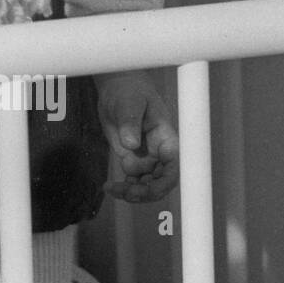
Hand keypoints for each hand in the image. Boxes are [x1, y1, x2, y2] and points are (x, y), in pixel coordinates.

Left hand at [96, 72, 179, 202]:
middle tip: (126, 192)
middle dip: (146, 192)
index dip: (166, 182)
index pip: (174, 167)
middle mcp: (160, 153)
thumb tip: (130, 144)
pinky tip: (109, 187)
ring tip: (112, 189)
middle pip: (161, 182)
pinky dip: (122, 187)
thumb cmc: (130, 92)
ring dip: (132, 192)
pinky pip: (132, 180)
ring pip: (146, 185)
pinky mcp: (132, 159)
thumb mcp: (129, 103)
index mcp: (168, 140)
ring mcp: (147, 158)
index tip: (149, 189)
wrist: (117, 90)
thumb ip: (130, 122)